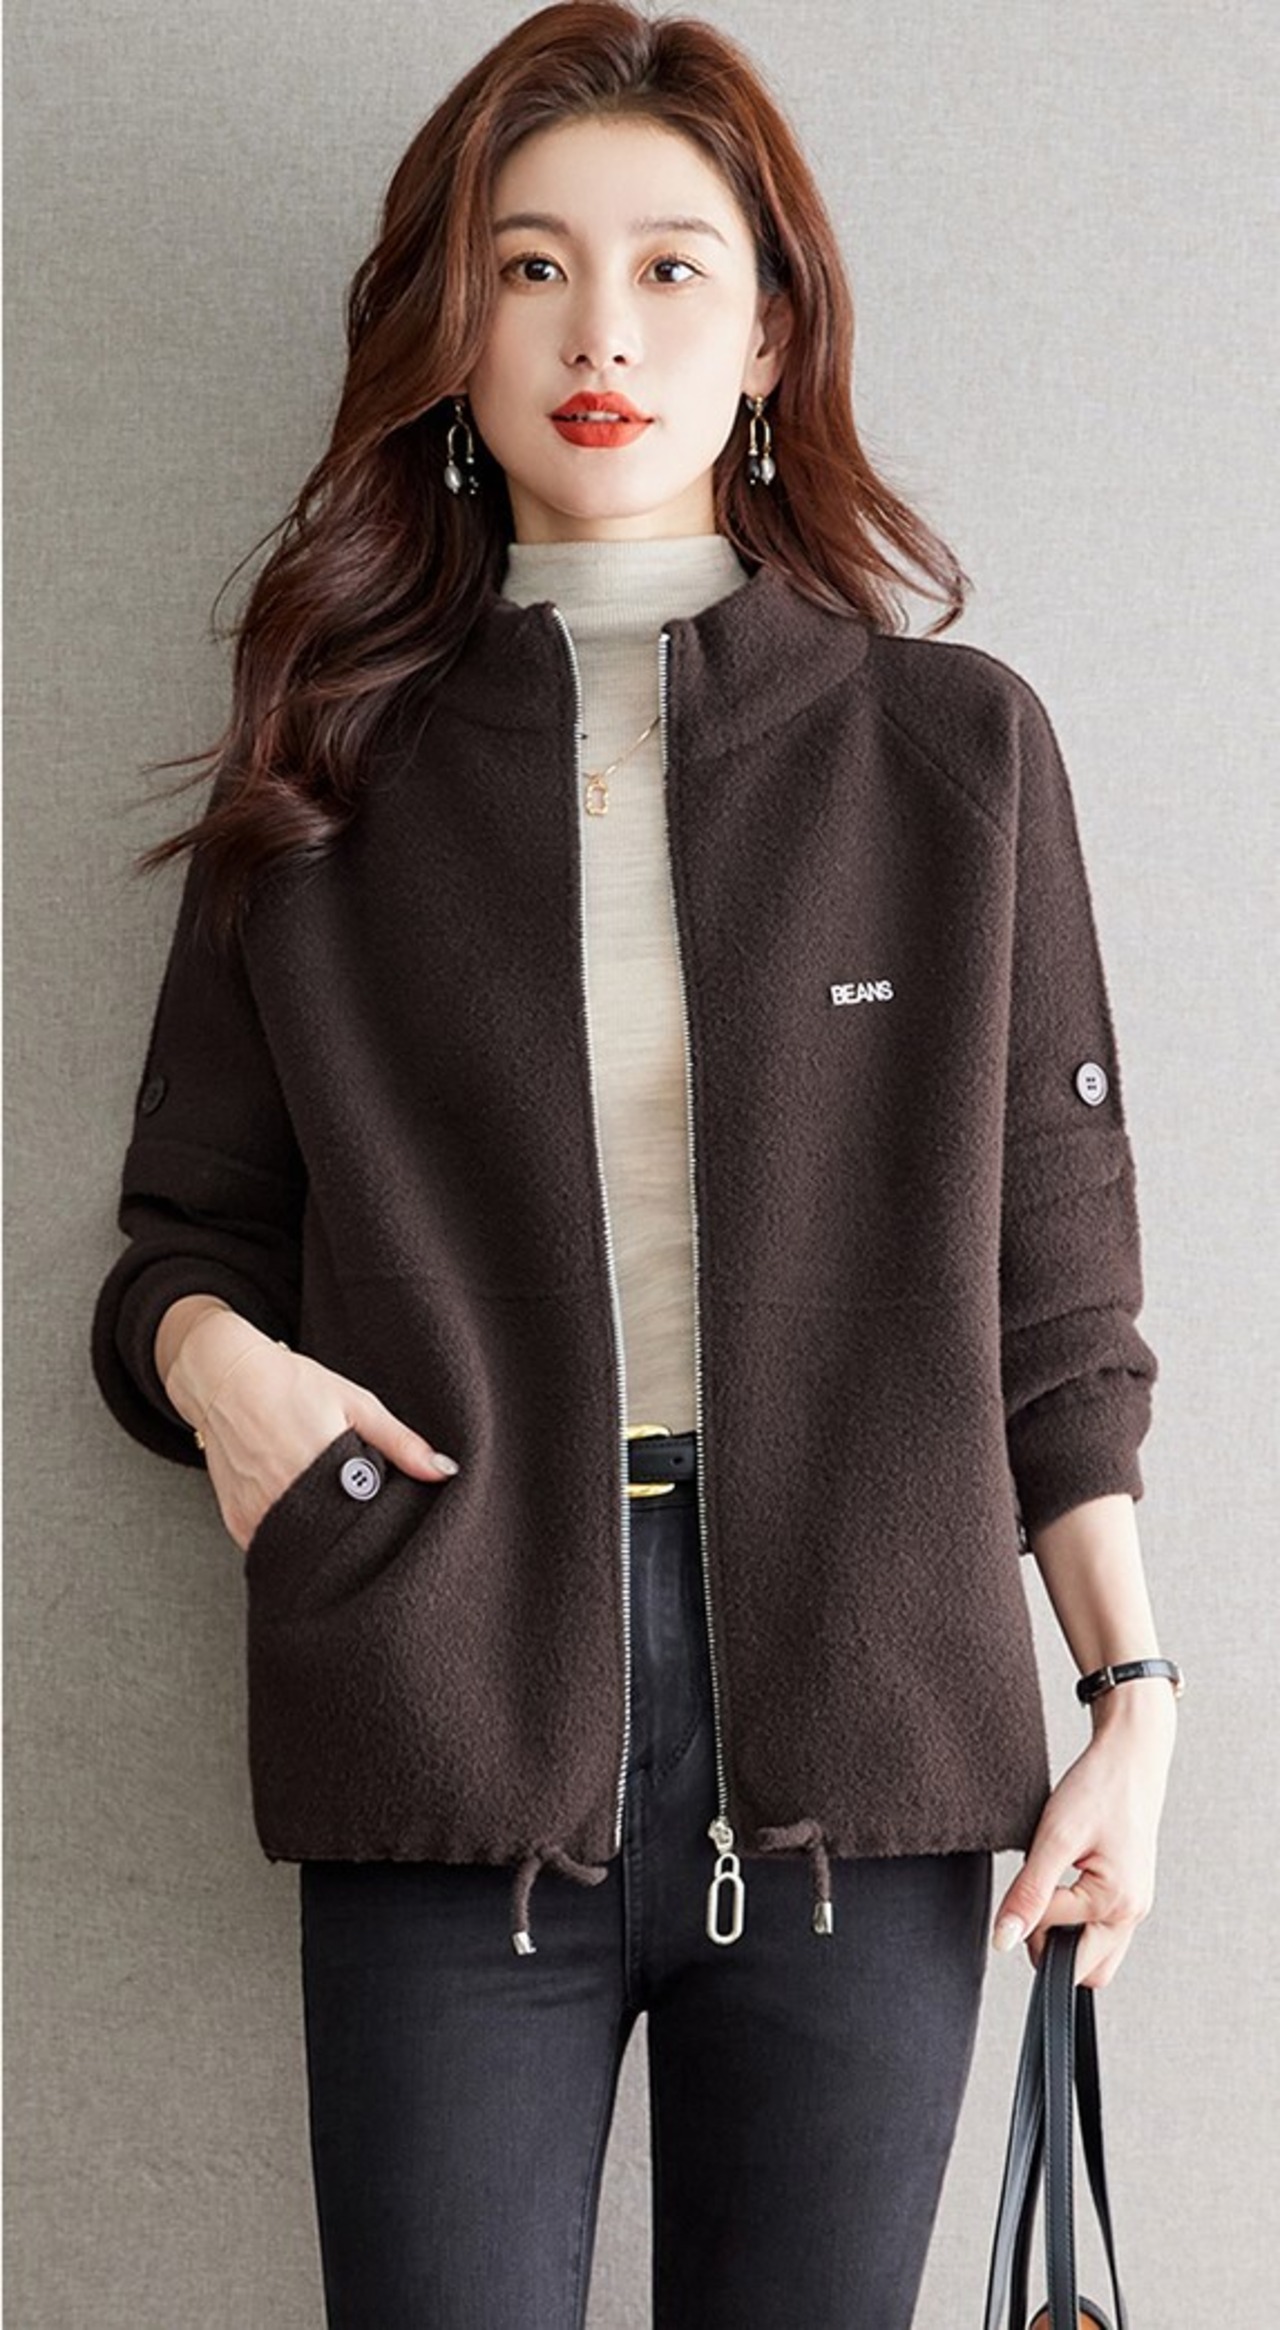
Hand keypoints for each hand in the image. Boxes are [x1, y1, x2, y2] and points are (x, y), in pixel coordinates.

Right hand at [175, 1321, 460, 1554]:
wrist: (223, 1376)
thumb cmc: (293, 1385)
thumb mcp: (355, 1404)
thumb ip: (401, 1443)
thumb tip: (445, 1471)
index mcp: (324, 1470)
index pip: (365, 1523)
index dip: (379, 1525)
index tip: (387, 1518)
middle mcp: (287, 1499)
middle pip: (334, 1542)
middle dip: (350, 1536)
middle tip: (358, 1517)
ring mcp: (257, 1514)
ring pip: (301, 1549)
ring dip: (319, 1540)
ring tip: (329, 1514)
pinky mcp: (236, 1523)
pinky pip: (270, 1545)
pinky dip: (288, 1538)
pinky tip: (300, 1517)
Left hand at [989, 1689, 1176, 1987]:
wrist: (1130, 1757)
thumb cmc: (1098, 1788)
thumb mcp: (1054, 1837)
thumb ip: (1030, 1893)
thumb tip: (1004, 1940)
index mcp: (1117, 1904)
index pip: (1055, 1942)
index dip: (1027, 1915)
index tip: (1026, 1876)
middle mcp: (1133, 1913)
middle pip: (1084, 1970)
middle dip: (1052, 1944)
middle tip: (1038, 1894)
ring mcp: (1136, 1907)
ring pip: (1096, 1955)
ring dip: (1067, 1933)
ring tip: (1056, 1883)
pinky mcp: (1131, 1895)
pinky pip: (1104, 1930)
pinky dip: (1080, 1918)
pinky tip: (1070, 1880)